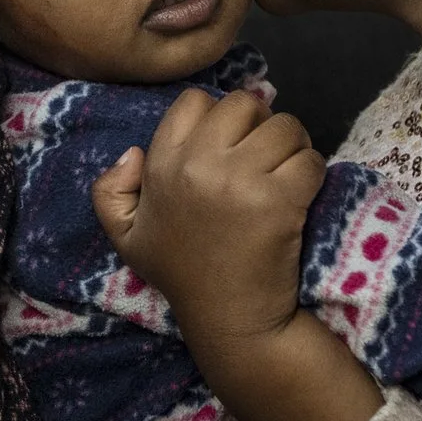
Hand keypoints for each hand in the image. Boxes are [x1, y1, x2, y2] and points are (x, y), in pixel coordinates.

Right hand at [91, 86, 320, 342]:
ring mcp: (240, 180)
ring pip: (284, 126)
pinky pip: (309, 159)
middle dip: (260, 123)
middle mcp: (197, 164)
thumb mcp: (126, 237)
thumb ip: (109, 192)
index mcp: (161, 164)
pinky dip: (312, 171)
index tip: (229, 146)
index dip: (218, 116)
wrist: (230, 319)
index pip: (195, 101)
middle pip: (245, 104)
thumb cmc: (182, 274)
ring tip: (286, 173)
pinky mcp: (280, 200)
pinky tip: (301, 194)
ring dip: (292, 146)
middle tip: (265, 156)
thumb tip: (133, 153)